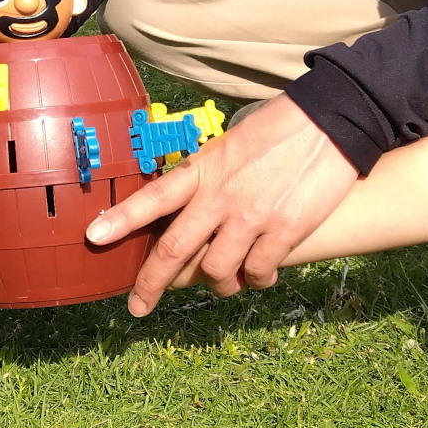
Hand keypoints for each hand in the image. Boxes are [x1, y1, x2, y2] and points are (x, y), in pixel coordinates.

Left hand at [84, 93, 357, 315]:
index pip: (153, 197)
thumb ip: (207, 177)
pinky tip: (260, 275)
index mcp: (204, 169)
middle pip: (175, 249)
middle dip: (151, 283)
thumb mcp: (230, 145)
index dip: (122, 219)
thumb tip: (191, 208)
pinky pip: (259, 272)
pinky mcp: (285, 231)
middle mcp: (221, 197)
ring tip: (223, 284)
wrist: (333, 121)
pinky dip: (256, 280)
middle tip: (138, 306)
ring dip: (216, 285)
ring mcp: (252, 216)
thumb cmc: (280, 129)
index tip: (94, 236)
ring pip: (217, 270)